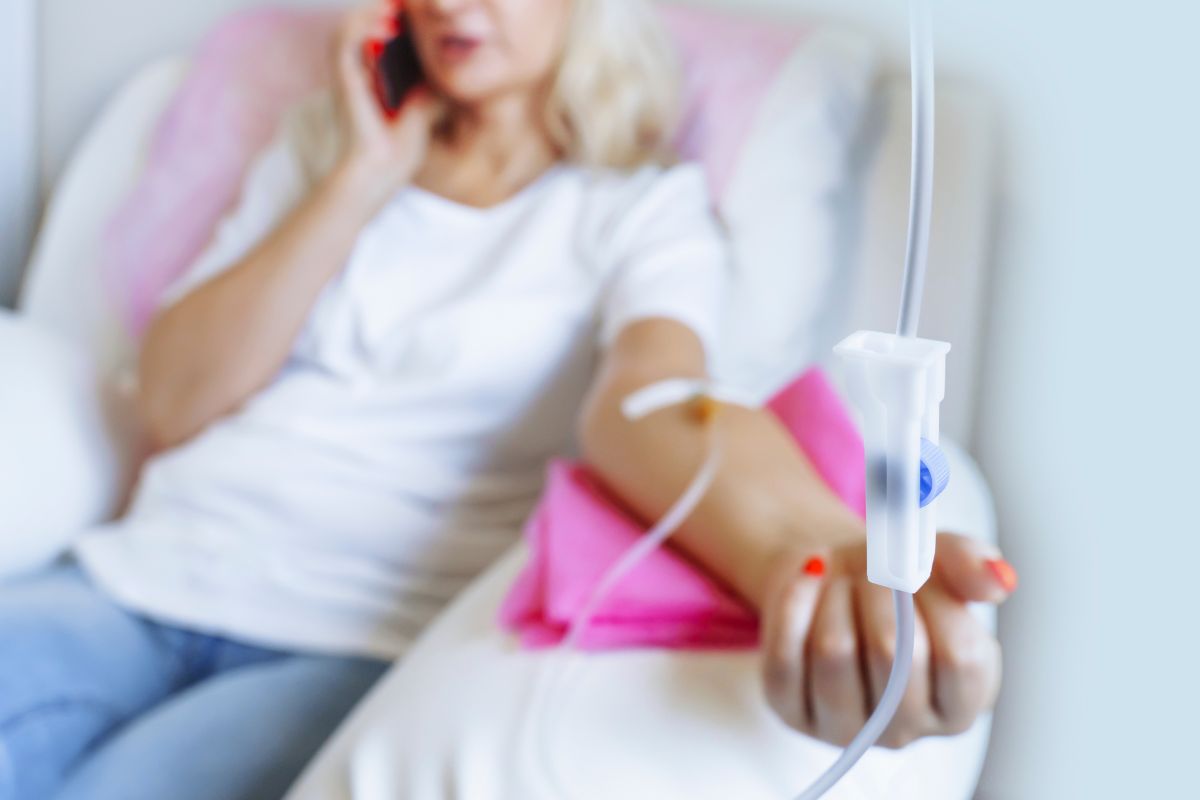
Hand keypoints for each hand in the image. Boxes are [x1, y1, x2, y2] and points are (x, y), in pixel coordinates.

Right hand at [329, 0, 441, 206]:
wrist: (381, 172)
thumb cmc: (401, 147)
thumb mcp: (427, 106)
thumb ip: (434, 82)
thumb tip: (458, 66)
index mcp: (374, 71)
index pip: (383, 28)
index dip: (400, 13)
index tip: (422, 4)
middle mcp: (357, 66)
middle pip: (367, 19)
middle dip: (388, 6)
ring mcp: (348, 71)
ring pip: (352, 22)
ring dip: (374, 9)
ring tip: (399, 3)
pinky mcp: (342, 79)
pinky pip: (346, 40)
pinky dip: (363, 25)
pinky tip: (388, 23)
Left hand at [760, 532, 1014, 748]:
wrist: (832, 579)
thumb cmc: (893, 582)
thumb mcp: (939, 561)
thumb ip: (971, 565)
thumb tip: (998, 581)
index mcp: (959, 703)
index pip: (959, 658)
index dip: (938, 602)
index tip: (919, 571)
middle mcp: (904, 729)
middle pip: (893, 654)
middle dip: (880, 592)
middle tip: (873, 570)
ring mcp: (843, 728)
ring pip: (835, 652)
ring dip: (835, 597)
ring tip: (841, 581)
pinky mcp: (790, 711)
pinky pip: (784, 657)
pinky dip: (793, 605)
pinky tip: (806, 582)